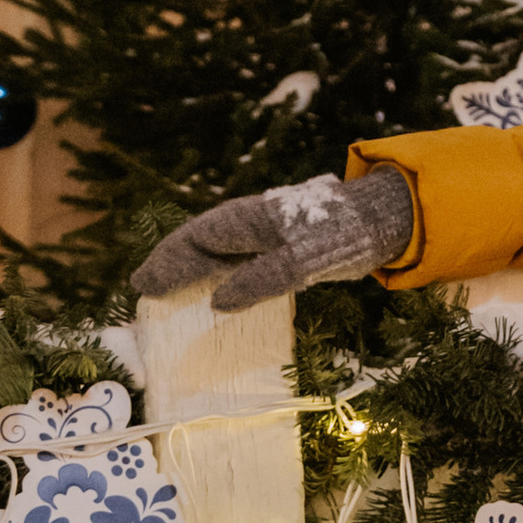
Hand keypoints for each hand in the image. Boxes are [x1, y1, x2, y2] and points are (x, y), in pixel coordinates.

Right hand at [135, 168, 414, 311]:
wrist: (381, 221)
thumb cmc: (340, 237)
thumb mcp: (299, 262)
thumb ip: (259, 280)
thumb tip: (217, 302)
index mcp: (247, 220)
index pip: (194, 241)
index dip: (167, 263)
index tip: (142, 284)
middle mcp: (249, 223)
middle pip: (199, 243)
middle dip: (170, 263)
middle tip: (142, 286)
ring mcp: (264, 234)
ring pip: (216, 250)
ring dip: (191, 268)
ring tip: (167, 289)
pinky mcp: (281, 246)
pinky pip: (238, 260)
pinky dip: (218, 274)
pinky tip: (214, 291)